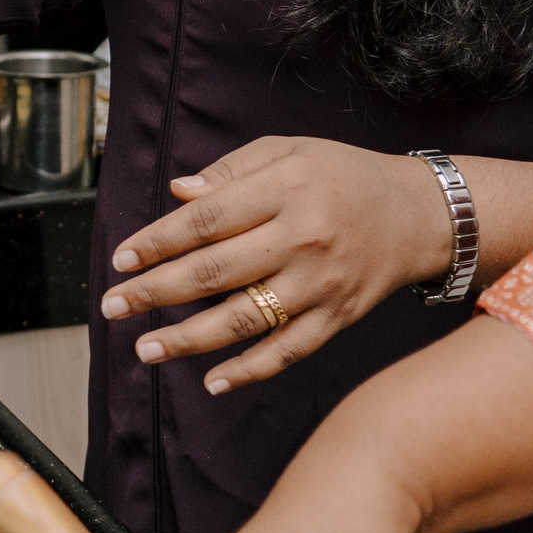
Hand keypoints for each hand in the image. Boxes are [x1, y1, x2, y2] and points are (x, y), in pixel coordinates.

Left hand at [98, 137, 452, 390]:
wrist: (420, 214)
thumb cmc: (342, 175)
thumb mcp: (289, 151)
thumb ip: (230, 172)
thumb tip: (177, 193)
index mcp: (285, 189)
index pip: (206, 219)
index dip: (158, 240)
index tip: (120, 258)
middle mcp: (302, 237)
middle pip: (216, 271)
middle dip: (156, 291)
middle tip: (112, 306)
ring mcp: (321, 283)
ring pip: (246, 318)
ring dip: (190, 339)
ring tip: (145, 348)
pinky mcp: (339, 316)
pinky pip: (289, 350)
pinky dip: (250, 370)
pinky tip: (212, 381)